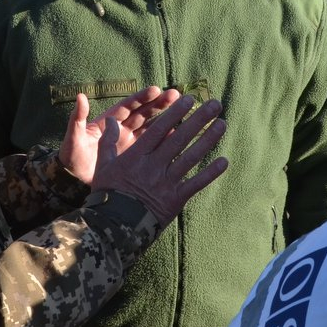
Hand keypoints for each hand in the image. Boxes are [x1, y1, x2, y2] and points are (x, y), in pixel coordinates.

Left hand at [59, 86, 178, 183]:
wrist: (75, 180)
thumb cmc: (72, 157)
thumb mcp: (74, 138)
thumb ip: (78, 118)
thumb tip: (80, 96)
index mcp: (108, 122)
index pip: (127, 106)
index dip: (141, 98)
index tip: (155, 90)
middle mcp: (122, 130)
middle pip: (144, 113)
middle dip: (159, 104)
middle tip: (176, 95)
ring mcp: (131, 143)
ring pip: (152, 128)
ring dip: (166, 120)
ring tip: (184, 112)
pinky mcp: (136, 157)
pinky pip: (153, 147)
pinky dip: (165, 141)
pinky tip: (179, 137)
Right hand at [88, 94, 227, 226]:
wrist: (114, 228)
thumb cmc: (107, 194)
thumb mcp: (103, 166)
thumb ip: (108, 142)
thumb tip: (112, 121)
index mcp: (136, 157)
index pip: (159, 130)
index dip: (175, 113)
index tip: (189, 99)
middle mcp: (153, 167)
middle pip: (179, 139)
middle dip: (198, 120)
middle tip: (215, 104)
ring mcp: (166, 183)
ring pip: (190, 158)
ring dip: (208, 140)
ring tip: (222, 125)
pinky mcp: (175, 200)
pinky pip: (195, 184)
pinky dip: (210, 173)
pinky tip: (224, 161)